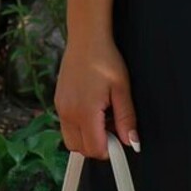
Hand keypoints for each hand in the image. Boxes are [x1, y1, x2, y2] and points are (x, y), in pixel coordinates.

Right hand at [54, 33, 140, 158]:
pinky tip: (93, 108)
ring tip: (104, 115)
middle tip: (113, 125)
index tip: (121, 142)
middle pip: (81, 149)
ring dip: (88, 136)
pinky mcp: (58, 102)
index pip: (95, 149)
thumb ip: (126, 118)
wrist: (86, 39)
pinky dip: (80, 126)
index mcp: (85, 112)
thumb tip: (132, 142)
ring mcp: (60, 108)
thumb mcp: (122, 89)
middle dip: (98, 145)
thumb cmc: (105, 60)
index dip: (110, 150)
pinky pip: (67, 126)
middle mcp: (68, 113)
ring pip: (72, 140)